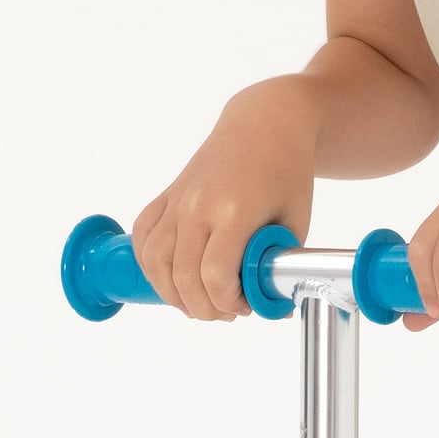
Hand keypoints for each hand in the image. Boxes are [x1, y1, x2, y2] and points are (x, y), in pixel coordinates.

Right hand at [130, 79, 314, 321]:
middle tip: (225, 313)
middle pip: (183, 275)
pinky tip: (169, 278)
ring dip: (172, 293)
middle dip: (204, 307)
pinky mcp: (167, 195)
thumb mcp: (296, 222)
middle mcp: (198, 204)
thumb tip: (270, 306)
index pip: (215, 274)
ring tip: (196, 303)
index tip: (244, 307)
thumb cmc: (286, 172)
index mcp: (234, 210)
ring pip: (155, 261)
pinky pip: (142, 236)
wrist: (265, 124)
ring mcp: (178, 199)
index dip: (227, 302)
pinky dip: (150, 264)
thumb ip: (278, 265)